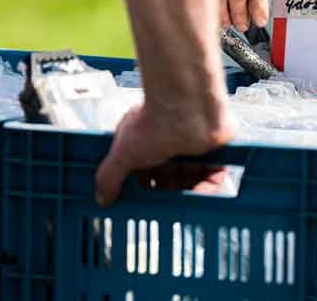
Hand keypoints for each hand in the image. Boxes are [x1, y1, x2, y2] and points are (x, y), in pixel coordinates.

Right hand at [95, 101, 235, 204]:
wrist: (187, 110)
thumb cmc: (155, 123)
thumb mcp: (123, 154)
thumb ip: (109, 177)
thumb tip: (102, 198)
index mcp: (147, 136)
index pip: (144, 166)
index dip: (143, 185)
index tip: (140, 200)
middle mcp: (170, 139)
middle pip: (169, 174)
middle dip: (165, 192)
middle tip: (162, 206)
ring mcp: (193, 145)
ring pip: (191, 178)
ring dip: (185, 193)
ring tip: (180, 206)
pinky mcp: (214, 151)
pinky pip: (212, 177)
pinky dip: (206, 190)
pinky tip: (197, 198)